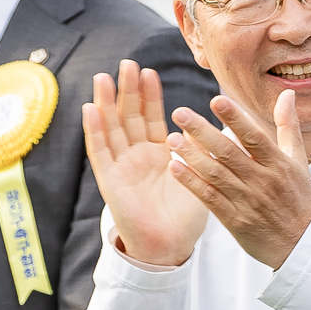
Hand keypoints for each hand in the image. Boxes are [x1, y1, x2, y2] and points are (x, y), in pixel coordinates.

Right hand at [82, 62, 210, 267]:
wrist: (171, 246)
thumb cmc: (187, 215)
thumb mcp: (200, 174)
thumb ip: (204, 149)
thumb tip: (220, 123)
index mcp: (159, 153)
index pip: (151, 117)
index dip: (149, 95)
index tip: (149, 72)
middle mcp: (137, 156)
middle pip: (128, 116)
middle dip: (127, 90)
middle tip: (127, 64)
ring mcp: (121, 166)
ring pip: (111, 128)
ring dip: (106, 103)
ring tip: (104, 77)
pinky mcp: (109, 180)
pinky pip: (100, 151)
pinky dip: (94, 130)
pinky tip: (90, 109)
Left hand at [167, 93, 310, 269]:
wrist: (301, 245)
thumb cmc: (298, 199)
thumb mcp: (299, 161)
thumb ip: (288, 125)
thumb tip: (287, 93)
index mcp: (278, 164)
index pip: (254, 136)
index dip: (235, 118)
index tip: (216, 100)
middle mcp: (262, 181)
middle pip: (228, 152)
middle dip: (202, 131)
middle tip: (180, 112)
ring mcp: (247, 201)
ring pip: (215, 174)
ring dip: (191, 155)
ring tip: (171, 138)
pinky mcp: (235, 220)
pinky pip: (210, 198)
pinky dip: (192, 183)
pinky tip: (175, 168)